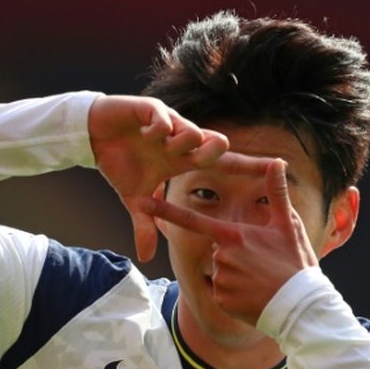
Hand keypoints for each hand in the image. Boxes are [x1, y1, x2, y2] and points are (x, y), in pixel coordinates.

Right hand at [88, 95, 265, 261]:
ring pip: (191, 130)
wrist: (94, 136)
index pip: (223, 163)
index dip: (248, 166)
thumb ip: (145, 225)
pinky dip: (161, 127)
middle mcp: (182, 140)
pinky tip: (152, 134)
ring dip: (183, 140)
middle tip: (197, 160)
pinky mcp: (149, 110)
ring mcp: (167, 124)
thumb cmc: (119, 163)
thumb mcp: (134, 199)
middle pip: (214, 143)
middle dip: (212, 151)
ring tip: (163, 145)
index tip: (276, 167)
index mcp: (183, 159)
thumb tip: (146, 258)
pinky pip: (163, 117)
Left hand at [140, 159, 318, 324]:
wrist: (301, 306)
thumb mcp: (287, 226)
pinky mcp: (221, 301)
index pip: (193, 220)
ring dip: (236, 276)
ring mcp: (220, 279)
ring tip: (260, 281)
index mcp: (233, 235)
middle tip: (261, 265)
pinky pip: (221, 293)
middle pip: (217, 251)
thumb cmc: (295, 263)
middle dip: (235, 256)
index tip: (143, 202)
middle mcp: (221, 256)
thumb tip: (277, 162)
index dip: (166, 211)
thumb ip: (277, 193)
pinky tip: (254, 296)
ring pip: (219, 273)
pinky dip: (235, 295)